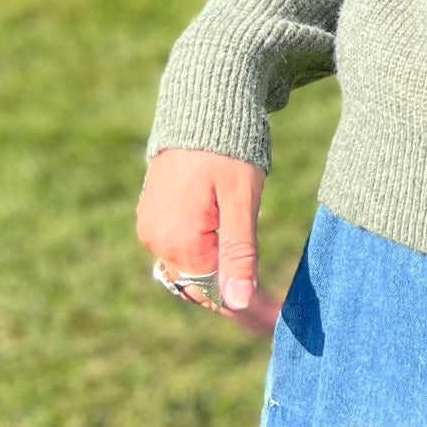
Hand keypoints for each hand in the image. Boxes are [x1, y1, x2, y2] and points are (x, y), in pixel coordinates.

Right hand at [137, 148, 278, 336]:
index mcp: (178, 241)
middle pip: (199, 281)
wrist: (203, 103)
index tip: (274, 323)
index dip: (245, 308)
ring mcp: (151, 226)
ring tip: (252, 273)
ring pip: (190, 264)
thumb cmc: (229, 147)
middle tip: (271, 309)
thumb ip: (239, 252)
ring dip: (218, 269)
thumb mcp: (242, 200)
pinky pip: (181, 245)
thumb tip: (237, 303)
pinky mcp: (154, 212)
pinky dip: (205, 250)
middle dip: (231, 291)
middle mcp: (156, 240)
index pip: (212, 292)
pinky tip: (228, 244)